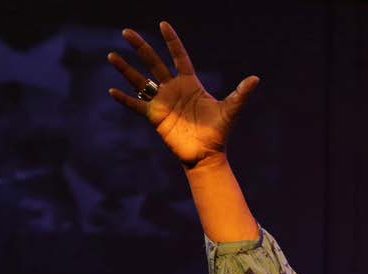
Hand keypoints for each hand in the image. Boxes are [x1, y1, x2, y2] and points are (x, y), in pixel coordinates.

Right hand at [108, 22, 258, 166]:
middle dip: (141, 47)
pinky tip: (112, 90)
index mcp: (190, 83)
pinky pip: (136, 106)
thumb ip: (240, 94)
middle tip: (126, 32)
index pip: (179, 56)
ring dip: (126, 69)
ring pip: (140, 81)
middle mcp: (173, 89)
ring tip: (111, 55)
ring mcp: (162, 102)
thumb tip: (256, 79)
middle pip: (154, 63)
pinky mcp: (155, 117)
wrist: (207, 154)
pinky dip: (124, 99)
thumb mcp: (230, 110)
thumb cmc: (218, 131)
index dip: (171, 41)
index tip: (163, 24)